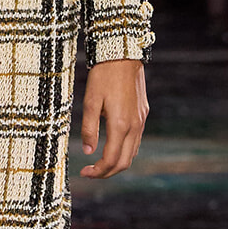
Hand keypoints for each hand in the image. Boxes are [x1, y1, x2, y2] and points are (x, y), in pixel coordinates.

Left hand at [79, 59, 147, 178]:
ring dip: (116, 163)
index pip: (111, 160)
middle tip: (90, 172)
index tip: (84, 173)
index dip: (98, 171)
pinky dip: (124, 151)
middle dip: (107, 172)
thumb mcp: (90, 101)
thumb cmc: (103, 76)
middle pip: (124, 162)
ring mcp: (141, 120)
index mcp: (120, 124)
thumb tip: (88, 151)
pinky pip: (136, 140)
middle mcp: (134, 126)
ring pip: (132, 153)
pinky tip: (112, 147)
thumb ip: (89, 129)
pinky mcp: (143, 114)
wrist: (123, 55)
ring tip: (99, 163)